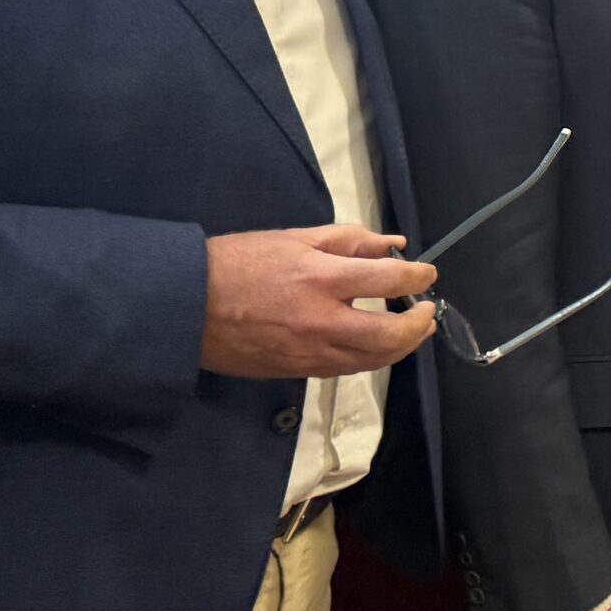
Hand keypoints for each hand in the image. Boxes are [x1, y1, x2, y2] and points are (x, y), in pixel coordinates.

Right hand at [201, 224, 436, 378]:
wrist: (184, 306)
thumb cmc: (237, 263)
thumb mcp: (295, 238)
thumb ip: (349, 240)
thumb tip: (394, 244)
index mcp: (320, 278)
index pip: (389, 279)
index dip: (418, 278)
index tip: (427, 275)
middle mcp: (321, 320)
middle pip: (390, 334)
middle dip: (419, 325)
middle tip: (427, 312)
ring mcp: (309, 352)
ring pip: (372, 359)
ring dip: (401, 346)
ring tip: (412, 331)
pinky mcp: (296, 372)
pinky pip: (345, 369)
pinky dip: (369, 358)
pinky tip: (374, 345)